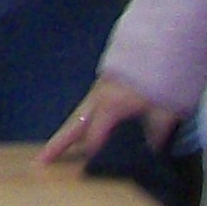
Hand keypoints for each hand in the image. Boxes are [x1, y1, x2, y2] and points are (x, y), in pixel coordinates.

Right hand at [39, 73, 181, 168]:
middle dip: (57, 143)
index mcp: (110, 105)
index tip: (86, 170)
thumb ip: (156, 130)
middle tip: (38, 161)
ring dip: (68, 132)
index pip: (93, 136)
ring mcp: (101, 86)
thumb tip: (150, 148)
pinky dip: (83, 119)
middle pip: (74, 124)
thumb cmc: (167, 74)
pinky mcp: (108, 79)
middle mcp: (99, 96)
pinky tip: (89, 126)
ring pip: (80, 114)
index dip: (89, 154)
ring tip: (57, 149)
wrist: (168, 35)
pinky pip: (90, 105)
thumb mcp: (168, 108)